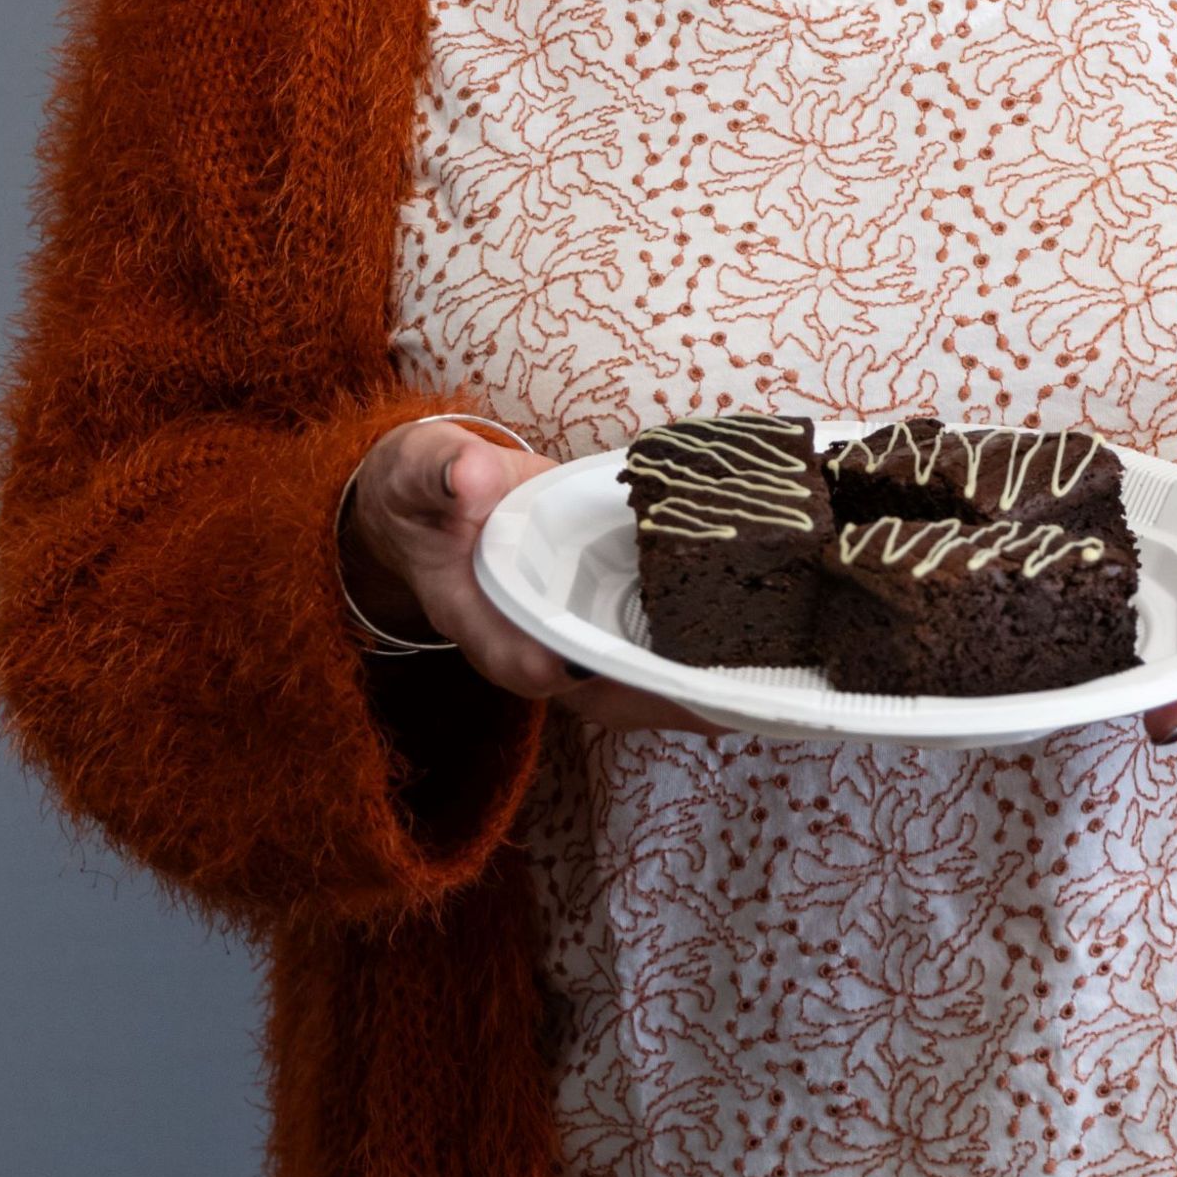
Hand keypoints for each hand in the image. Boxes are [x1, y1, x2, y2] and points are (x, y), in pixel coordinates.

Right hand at [345, 419, 723, 735]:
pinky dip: (690, 657)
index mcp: (474, 615)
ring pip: (626, 681)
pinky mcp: (596, 616)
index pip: (512, 655)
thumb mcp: (422, 473)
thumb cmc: (428, 491)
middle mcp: (526, 640)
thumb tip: (471, 478)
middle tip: (720, 704)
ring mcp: (565, 634)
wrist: (440, 499)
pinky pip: (643, 651)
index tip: (580, 668)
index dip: (549, 666)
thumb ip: (444, 475)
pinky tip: (746, 650)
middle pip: (591, 690)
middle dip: (653, 700)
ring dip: (684, 691)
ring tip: (753, 692)